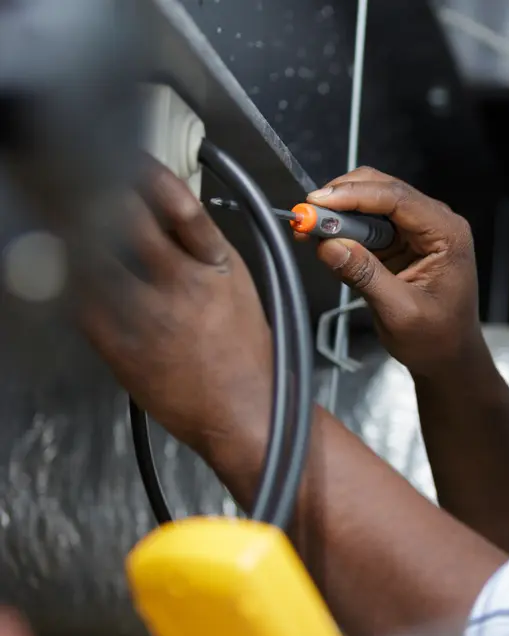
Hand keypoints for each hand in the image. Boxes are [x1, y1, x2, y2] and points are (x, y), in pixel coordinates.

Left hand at [75, 160, 273, 459]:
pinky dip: (70, 280)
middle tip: (81, 176)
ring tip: (65, 215)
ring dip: (77, 231)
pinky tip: (66, 269)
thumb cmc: (246, 354)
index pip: (178, 204)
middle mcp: (184, 282)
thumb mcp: (239, 289)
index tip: (129, 160)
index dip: (148, 176)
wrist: (250, 410)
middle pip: (130, 219)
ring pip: (98, 255)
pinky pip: (82, 302)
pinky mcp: (122, 345)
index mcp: (218, 265)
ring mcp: (150, 314)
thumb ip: (203, 253)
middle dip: (103, 193)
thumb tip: (168, 218)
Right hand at [298, 167, 483, 377]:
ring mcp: (417, 230)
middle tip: (307, 214)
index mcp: (447, 234)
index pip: (398, 198)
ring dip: (339, 214)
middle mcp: (435, 223)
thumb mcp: (400, 311)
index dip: (355, 196)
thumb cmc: (437, 338)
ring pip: (371, 203)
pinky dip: (343, 229)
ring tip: (309, 229)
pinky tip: (323, 240)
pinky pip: (367, 225)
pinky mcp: (400, 242)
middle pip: (383, 190)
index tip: (317, 203)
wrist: (448, 356)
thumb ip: (365, 276)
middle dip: (342, 199)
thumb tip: (328, 245)